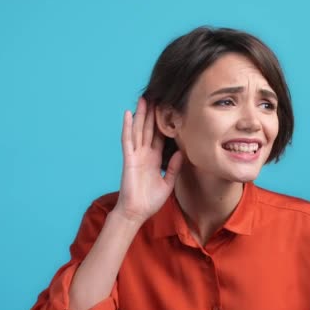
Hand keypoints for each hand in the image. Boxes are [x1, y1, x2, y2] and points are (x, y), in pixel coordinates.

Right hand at [114, 97, 182, 223]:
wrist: (136, 213)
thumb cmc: (150, 201)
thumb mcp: (168, 183)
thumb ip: (174, 168)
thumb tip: (182, 152)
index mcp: (155, 160)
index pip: (160, 137)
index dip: (163, 124)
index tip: (168, 110)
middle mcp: (145, 155)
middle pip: (149, 129)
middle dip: (152, 114)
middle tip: (157, 96)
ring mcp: (136, 155)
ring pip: (139, 130)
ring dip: (141, 115)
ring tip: (144, 99)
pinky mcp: (129, 159)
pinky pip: (128, 140)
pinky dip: (127, 127)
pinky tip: (128, 114)